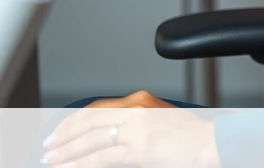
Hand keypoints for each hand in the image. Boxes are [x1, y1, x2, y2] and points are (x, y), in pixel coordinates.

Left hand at [42, 91, 217, 167]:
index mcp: (140, 101)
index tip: (61, 130)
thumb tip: (111, 140)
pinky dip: (82, 162)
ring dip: (67, 150)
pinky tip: (70, 166)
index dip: (74, 120)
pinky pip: (102, 157)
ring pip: (90, 138)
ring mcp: (136, 129)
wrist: (214, 143)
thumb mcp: (160, 122)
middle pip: (88, 120)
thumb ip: (136, 126)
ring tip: (52, 159)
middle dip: (64, 133)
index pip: (97, 108)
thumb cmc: (193, 138)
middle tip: (49, 146)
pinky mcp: (139, 149)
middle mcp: (135, 110)